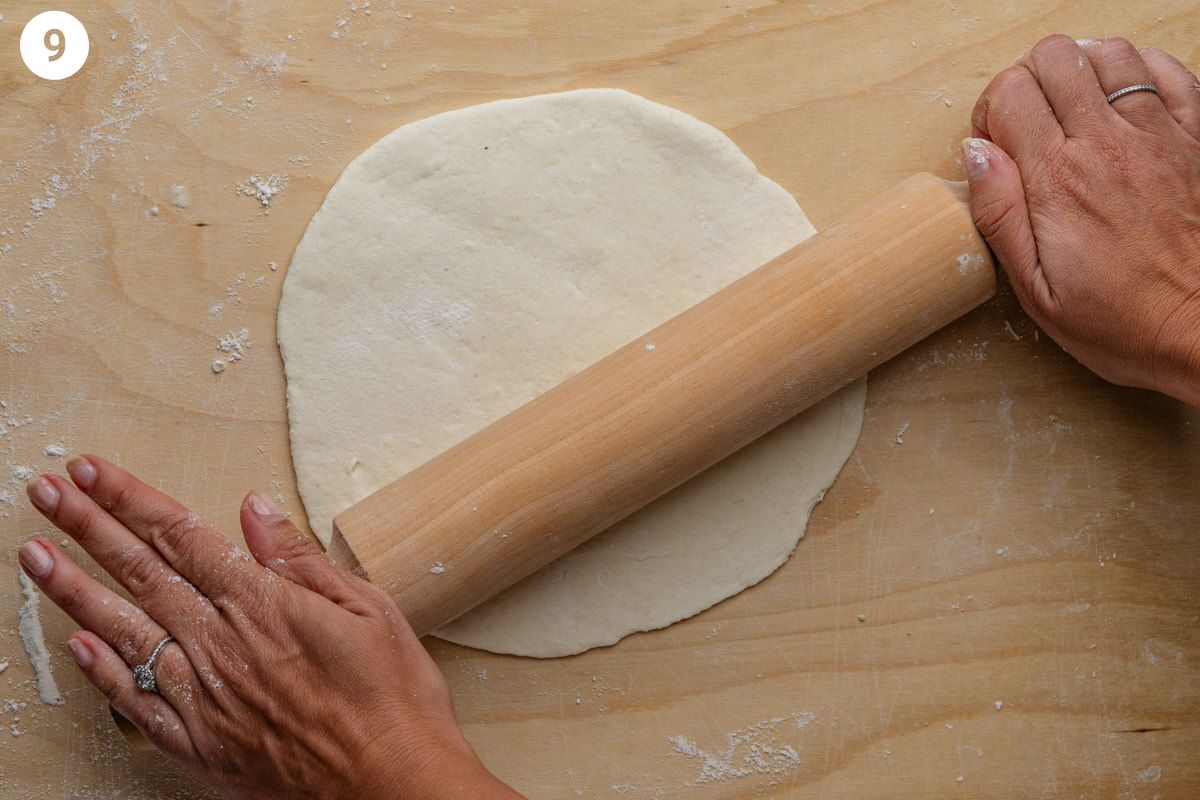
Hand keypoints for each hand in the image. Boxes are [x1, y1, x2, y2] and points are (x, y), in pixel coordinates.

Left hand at [18, 455, 522, 799]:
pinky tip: (75, 646)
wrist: (391, 788)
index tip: (95, 471)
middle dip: (88, 527)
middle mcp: (221, 645)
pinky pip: (135, 702)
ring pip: (123, 631)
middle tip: (48, 493)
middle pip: (141, 572)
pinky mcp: (199, 742)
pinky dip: (101, 671)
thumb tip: (256, 510)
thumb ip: (302, 560)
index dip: (132, 499)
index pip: (183, 536)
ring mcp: (204, 696)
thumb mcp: (369, 610)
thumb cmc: (391, 701)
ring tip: (35, 555)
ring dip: (73, 589)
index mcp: (263, 605)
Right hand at [963, 35, 1199, 404]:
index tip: (995, 145)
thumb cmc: (1122, 321)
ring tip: (1073, 108)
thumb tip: (976, 154)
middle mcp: (1107, 144)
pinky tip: (1121, 99)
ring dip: (1081, 70)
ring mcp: (1158, 134)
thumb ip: (998, 215)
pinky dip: (1137, 68)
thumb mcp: (1034, 290)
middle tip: (1028, 122)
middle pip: (1055, 58)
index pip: (1011, 93)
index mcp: (1058, 180)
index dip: (990, 111)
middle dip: (1029, 81)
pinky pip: (1166, 69)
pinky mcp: (1196, 137)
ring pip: (1109, 52)